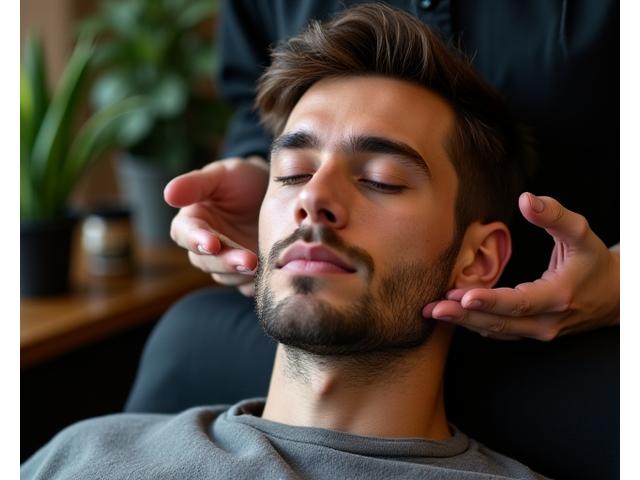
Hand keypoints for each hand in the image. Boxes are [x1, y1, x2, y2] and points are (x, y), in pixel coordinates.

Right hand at [164, 156, 268, 295]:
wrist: (273, 192)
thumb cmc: (242, 180)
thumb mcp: (222, 174)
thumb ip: (196, 184)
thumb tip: (168, 194)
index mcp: (193, 221)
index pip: (185, 234)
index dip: (196, 240)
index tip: (212, 244)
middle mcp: (206, 245)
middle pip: (205, 261)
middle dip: (226, 262)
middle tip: (249, 261)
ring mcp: (227, 261)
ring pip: (225, 276)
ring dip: (241, 274)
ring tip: (262, 265)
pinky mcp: (247, 274)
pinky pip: (246, 286)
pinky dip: (256, 284)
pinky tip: (269, 278)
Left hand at [423, 192, 619, 340]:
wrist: (614, 295)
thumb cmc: (594, 261)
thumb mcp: (581, 233)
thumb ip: (554, 216)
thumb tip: (526, 199)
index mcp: (559, 296)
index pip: (520, 302)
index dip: (491, 300)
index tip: (463, 296)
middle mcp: (547, 321)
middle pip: (500, 322)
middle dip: (464, 316)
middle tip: (433, 308)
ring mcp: (539, 331)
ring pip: (497, 330)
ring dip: (464, 322)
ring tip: (433, 311)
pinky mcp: (531, 332)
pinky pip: (500, 331)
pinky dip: (475, 323)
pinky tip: (453, 315)